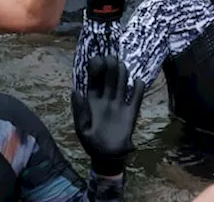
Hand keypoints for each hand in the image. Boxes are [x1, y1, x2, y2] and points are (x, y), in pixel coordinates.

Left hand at [72, 56, 142, 177]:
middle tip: (110, 57)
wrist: (107, 156)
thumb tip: (75, 91)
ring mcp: (119, 105)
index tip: (96, 59)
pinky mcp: (131, 114)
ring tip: (121, 64)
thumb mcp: (81, 127)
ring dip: (122, 75)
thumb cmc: (91, 142)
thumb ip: (80, 110)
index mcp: (92, 101)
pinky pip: (136, 100)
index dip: (95, 70)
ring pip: (122, 86)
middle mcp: (106, 99)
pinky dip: (138, 90)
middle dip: (109, 68)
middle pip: (109, 80)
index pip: (93, 82)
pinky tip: (138, 81)